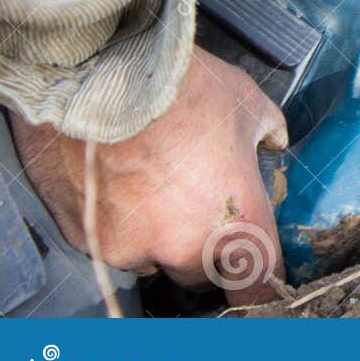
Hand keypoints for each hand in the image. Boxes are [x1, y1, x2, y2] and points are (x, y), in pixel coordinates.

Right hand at [9, 48, 288, 306]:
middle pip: (202, 275)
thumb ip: (267, 133)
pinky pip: (110, 247)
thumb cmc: (180, 86)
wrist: (100, 74)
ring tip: (148, 186)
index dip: (260, 283)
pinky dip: (114, 226)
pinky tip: (113, 183)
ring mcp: (132, 250)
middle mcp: (185, 248)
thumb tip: (274, 143)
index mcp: (237, 221)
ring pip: (152, 262)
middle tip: (195, 206)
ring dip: (155, 238)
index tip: (255, 274)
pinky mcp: (86, 242)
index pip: (260, 286)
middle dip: (202, 250)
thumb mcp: (246, 101)